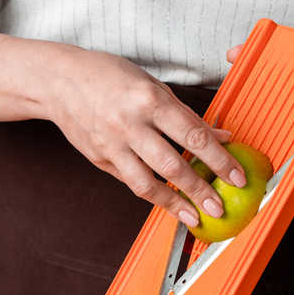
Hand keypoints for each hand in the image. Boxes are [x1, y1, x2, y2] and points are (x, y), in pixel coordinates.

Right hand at [0, 0, 246, 226]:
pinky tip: (169, 203)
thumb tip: (222, 136)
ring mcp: (113, 145)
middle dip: (201, 191)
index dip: (219, 160)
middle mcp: (130, 124)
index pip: (193, 135)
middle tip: (219, 207)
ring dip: (175, 204)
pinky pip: (131, 182)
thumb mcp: (152, 85)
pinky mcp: (100, 159)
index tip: (236, 176)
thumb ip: (186, 116)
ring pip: (148, 184)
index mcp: (149, 99)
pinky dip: (152, 195)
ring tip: (194, 217)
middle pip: (174, 166)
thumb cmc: (109, 77)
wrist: (58, 80)